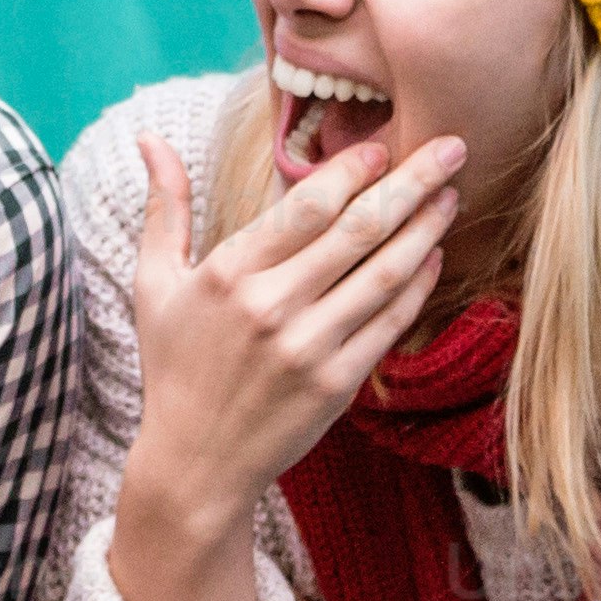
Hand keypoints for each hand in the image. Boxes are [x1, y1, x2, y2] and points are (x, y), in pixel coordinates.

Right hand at [125, 124, 461, 554]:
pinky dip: (417, 286)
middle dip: (411, 181)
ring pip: (383, 274)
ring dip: (425, 229)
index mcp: (228, 273)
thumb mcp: (154, 283)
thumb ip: (164, 207)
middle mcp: (270, 307)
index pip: (306, 205)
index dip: (352, 169)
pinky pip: (389, 324)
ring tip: (451, 196)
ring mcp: (307, 348)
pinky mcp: (336, 385)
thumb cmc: (174, 365)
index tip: (382, 145)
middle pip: (358, 229)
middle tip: (450, 148)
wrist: (195, 463)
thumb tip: (149, 137)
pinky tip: (434, 256)